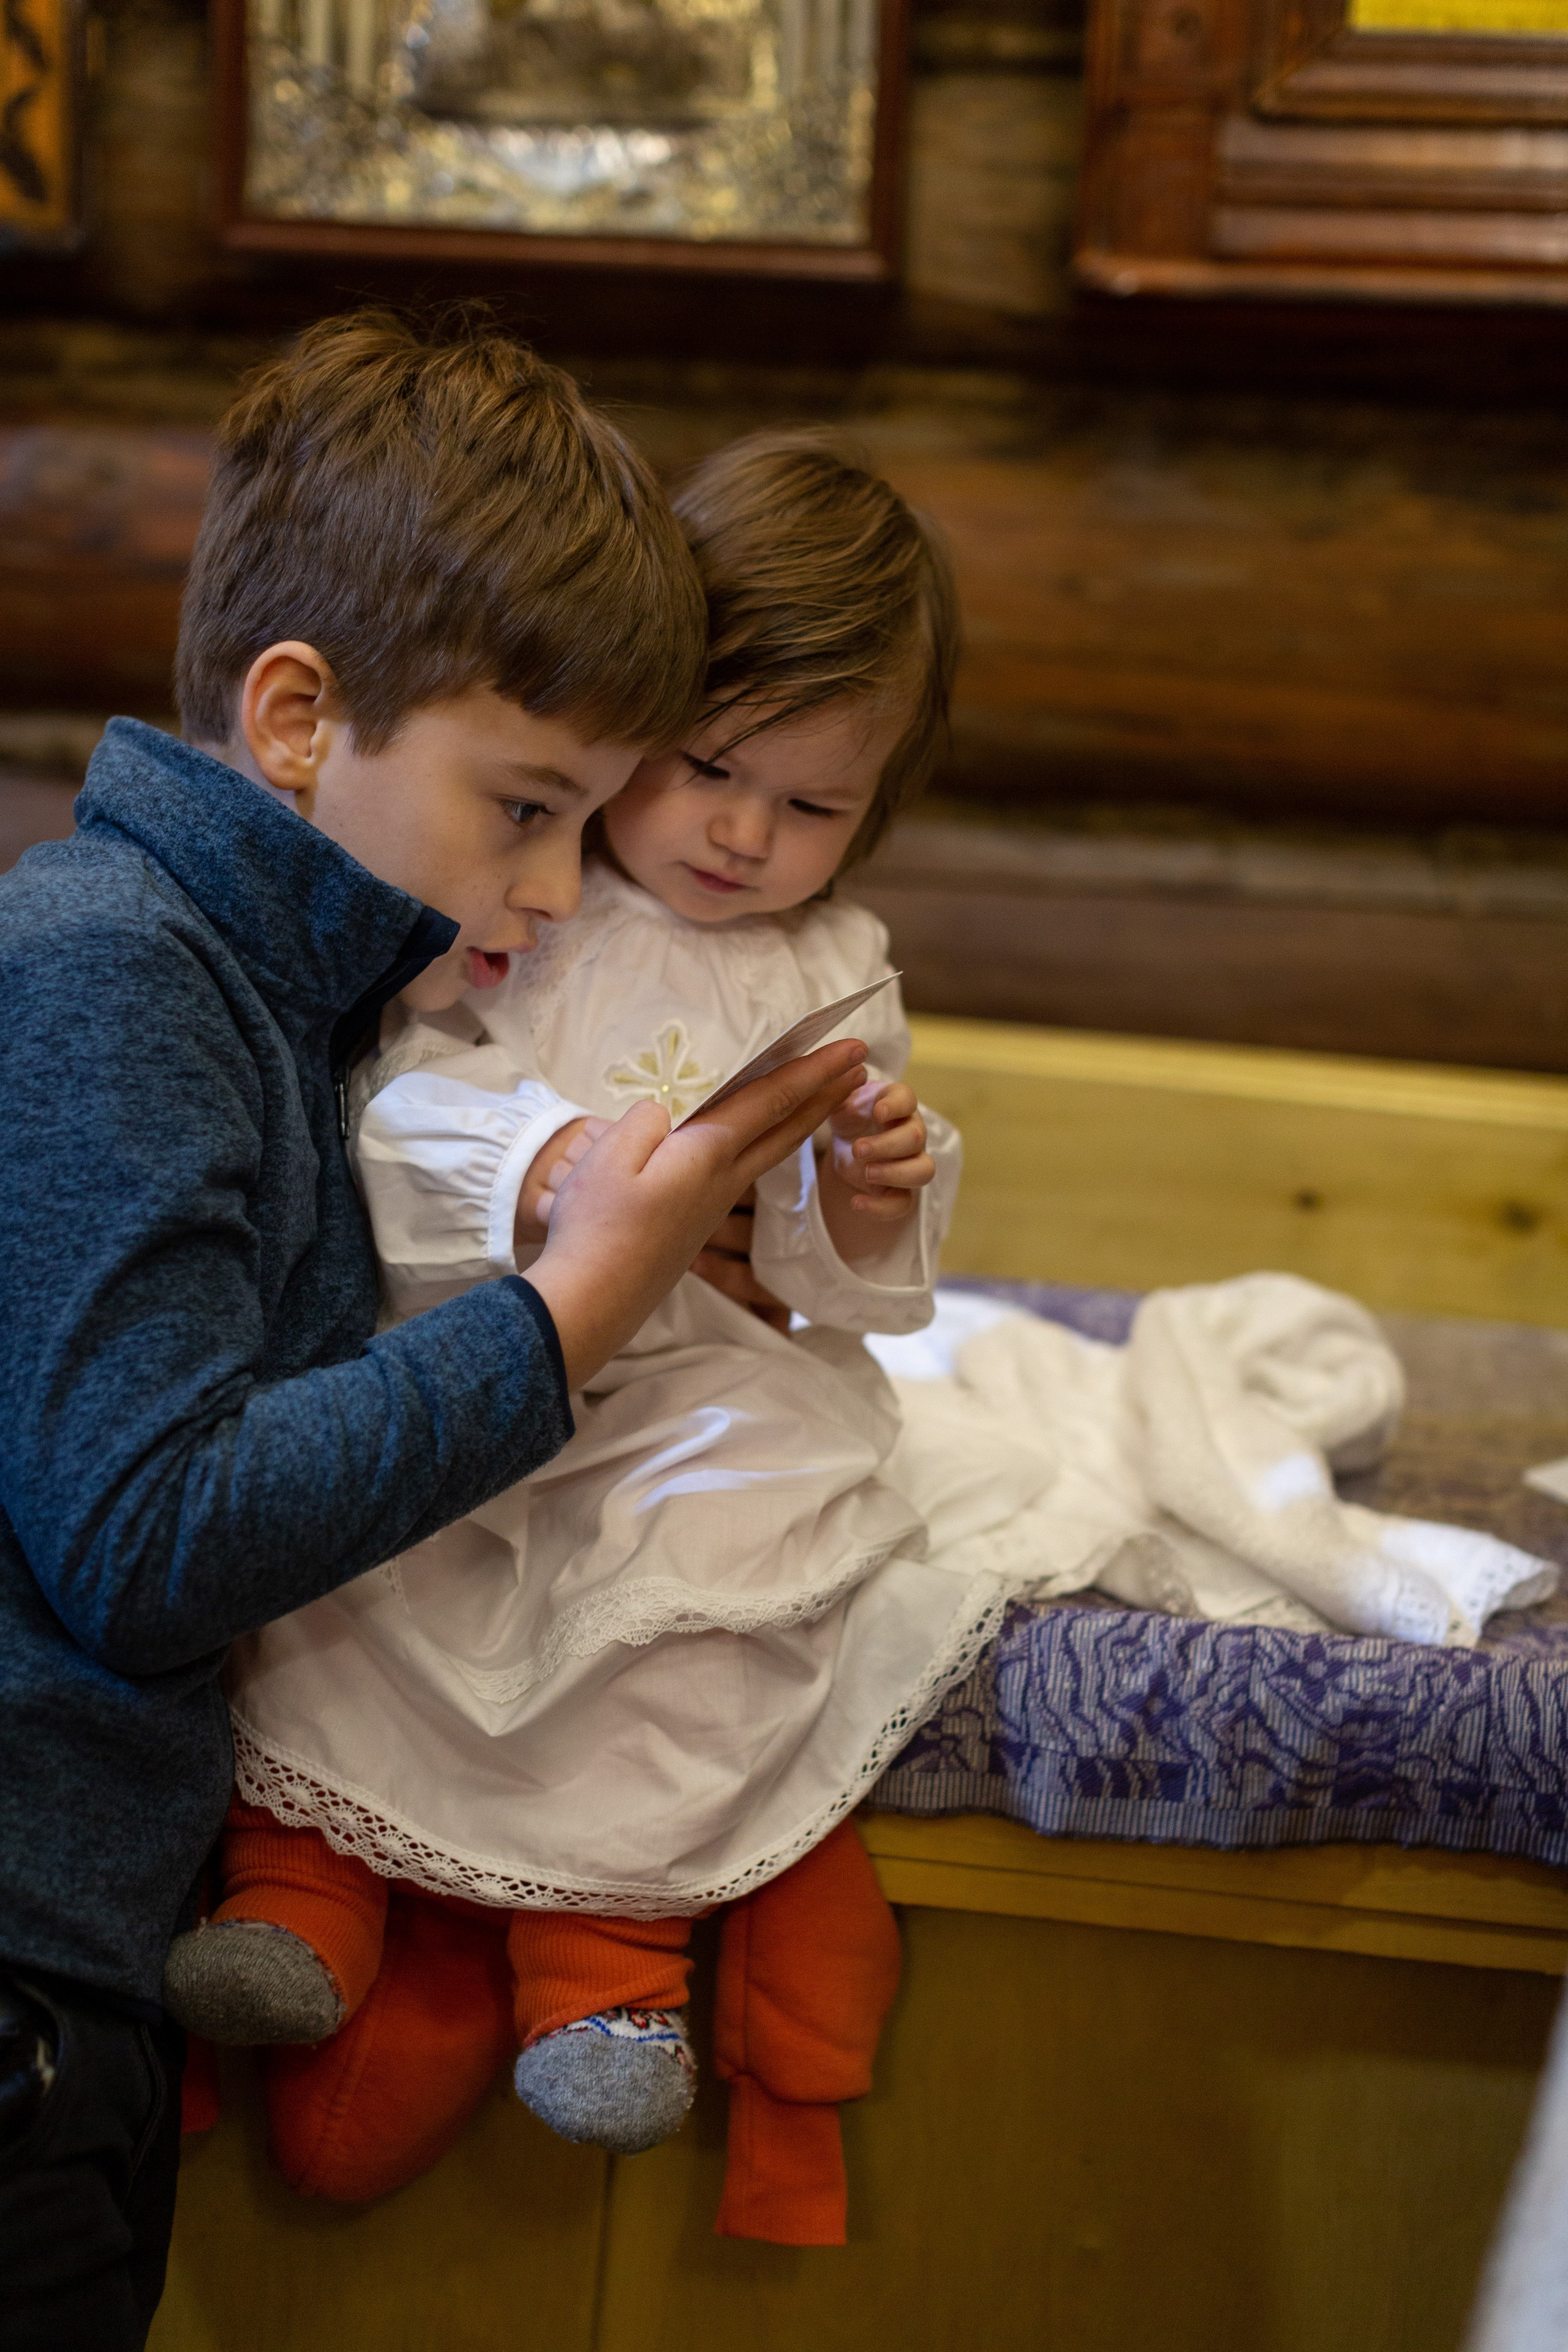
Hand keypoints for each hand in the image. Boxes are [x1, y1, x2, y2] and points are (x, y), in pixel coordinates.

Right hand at [525, 1038, 865, 1385]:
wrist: (593, 1301)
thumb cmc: (596, 1228)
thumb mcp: (610, 1158)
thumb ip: (645, 1124)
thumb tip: (666, 1115)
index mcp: (708, 1155)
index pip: (772, 1100)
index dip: (812, 1069)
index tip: (851, 1047)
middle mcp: (724, 1181)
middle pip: (788, 1128)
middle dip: (825, 1093)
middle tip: (860, 1067)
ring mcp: (715, 1206)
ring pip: (770, 1153)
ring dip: (802, 1120)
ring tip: (824, 1099)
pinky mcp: (698, 1224)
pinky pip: (743, 1171)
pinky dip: (767, 1145)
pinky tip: (755, 1141)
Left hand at [825, 1081, 933, 1224]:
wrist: (848, 1142)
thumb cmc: (850, 1114)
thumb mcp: (839, 1099)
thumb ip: (840, 1087)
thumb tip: (842, 1070)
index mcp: (895, 1103)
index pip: (907, 1099)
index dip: (896, 1105)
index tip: (878, 1113)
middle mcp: (910, 1131)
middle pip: (916, 1138)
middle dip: (888, 1145)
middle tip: (859, 1149)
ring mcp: (909, 1162)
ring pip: (923, 1170)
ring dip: (896, 1173)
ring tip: (867, 1173)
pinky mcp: (899, 1190)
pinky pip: (902, 1204)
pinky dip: (881, 1207)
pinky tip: (856, 1203)